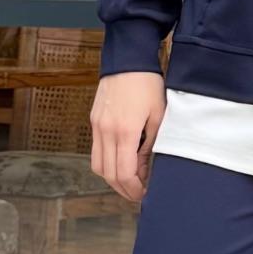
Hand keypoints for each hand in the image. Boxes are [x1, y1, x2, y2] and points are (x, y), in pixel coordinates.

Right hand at [91, 70, 166, 203]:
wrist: (128, 60)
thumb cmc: (148, 85)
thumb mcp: (158, 117)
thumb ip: (149, 146)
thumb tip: (144, 170)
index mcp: (125, 131)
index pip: (124, 172)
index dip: (134, 188)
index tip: (143, 193)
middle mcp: (106, 131)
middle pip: (108, 174)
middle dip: (123, 188)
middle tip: (137, 193)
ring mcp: (97, 126)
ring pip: (97, 165)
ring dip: (112, 178)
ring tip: (129, 180)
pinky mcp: (93, 121)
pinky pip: (95, 150)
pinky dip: (105, 163)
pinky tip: (120, 162)